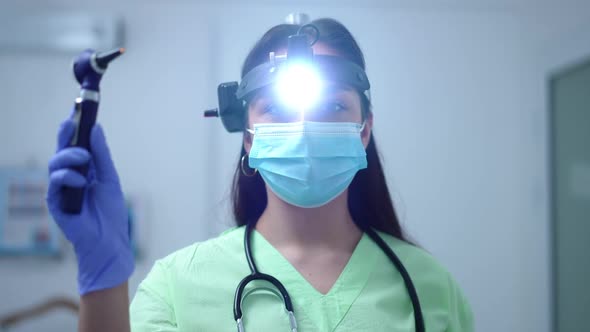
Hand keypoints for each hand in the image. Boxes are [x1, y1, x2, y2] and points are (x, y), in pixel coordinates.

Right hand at [46, 119, 133, 294]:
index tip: (77, 109)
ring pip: (56, 162)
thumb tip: (96, 128)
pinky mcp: (55, 202)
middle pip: (62, 149)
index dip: (74, 128)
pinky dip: (67, 177)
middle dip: (66, 135)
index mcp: (84, 169)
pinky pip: (55, 182)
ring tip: (85, 158)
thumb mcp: (110, 178)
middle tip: (71, 123)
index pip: (75, 144)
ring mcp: (60, 188)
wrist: (109, 240)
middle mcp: (70, 176)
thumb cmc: (110, 212)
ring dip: (70, 157)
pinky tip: (80, 180)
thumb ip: (102, 155)